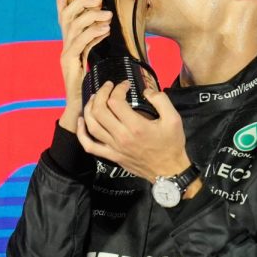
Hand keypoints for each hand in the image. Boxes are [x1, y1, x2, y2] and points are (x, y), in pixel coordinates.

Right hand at [56, 0, 112, 131]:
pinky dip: (92, 34)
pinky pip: (80, 44)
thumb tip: (146, 42)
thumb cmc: (97, 87)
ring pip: (73, 27)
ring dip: (91, 17)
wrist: (84, 110)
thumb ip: (121, 50)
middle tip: (99, 0)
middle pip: (67, 17)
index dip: (62, 1)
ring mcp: (66, 55)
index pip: (64, 18)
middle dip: (81, 3)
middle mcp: (66, 47)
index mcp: (72, 44)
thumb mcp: (109, 62)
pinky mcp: (70, 64)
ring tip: (107, 15)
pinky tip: (105, 30)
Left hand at [76, 81, 191, 182]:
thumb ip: (161, 100)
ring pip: (91, 125)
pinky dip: (81, 133)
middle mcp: (121, 136)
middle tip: (108, 86)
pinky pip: (89, 145)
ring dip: (90, 108)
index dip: (118, 88)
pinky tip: (81, 121)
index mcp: (136, 126)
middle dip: (102, 93)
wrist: (168, 171)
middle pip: (100, 111)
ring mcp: (114, 147)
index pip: (116, 102)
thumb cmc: (171, 145)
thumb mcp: (174, 119)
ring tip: (95, 98)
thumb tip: (146, 91)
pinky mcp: (111, 156)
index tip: (125, 85)